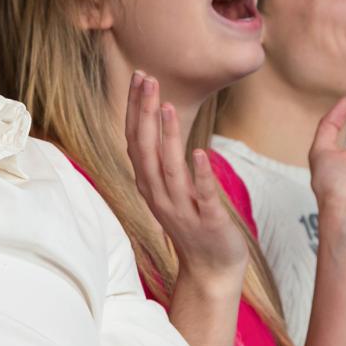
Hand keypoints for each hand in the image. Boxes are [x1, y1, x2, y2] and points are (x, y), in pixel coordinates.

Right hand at [124, 72, 245, 289]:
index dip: (134, 108)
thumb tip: (157, 121)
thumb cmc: (194, 223)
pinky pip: (201, 195)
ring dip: (166, 136)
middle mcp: (158, 195)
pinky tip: (199, 153)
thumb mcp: (171, 188)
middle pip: (145, 149)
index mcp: (149, 184)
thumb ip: (162, 160)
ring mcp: (181, 210)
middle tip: (147, 78)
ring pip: (168, 169)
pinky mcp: (207, 222)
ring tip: (166, 106)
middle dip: (144, 112)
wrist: (211, 269)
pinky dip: (199, 175)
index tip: (138, 77)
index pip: (135, 139)